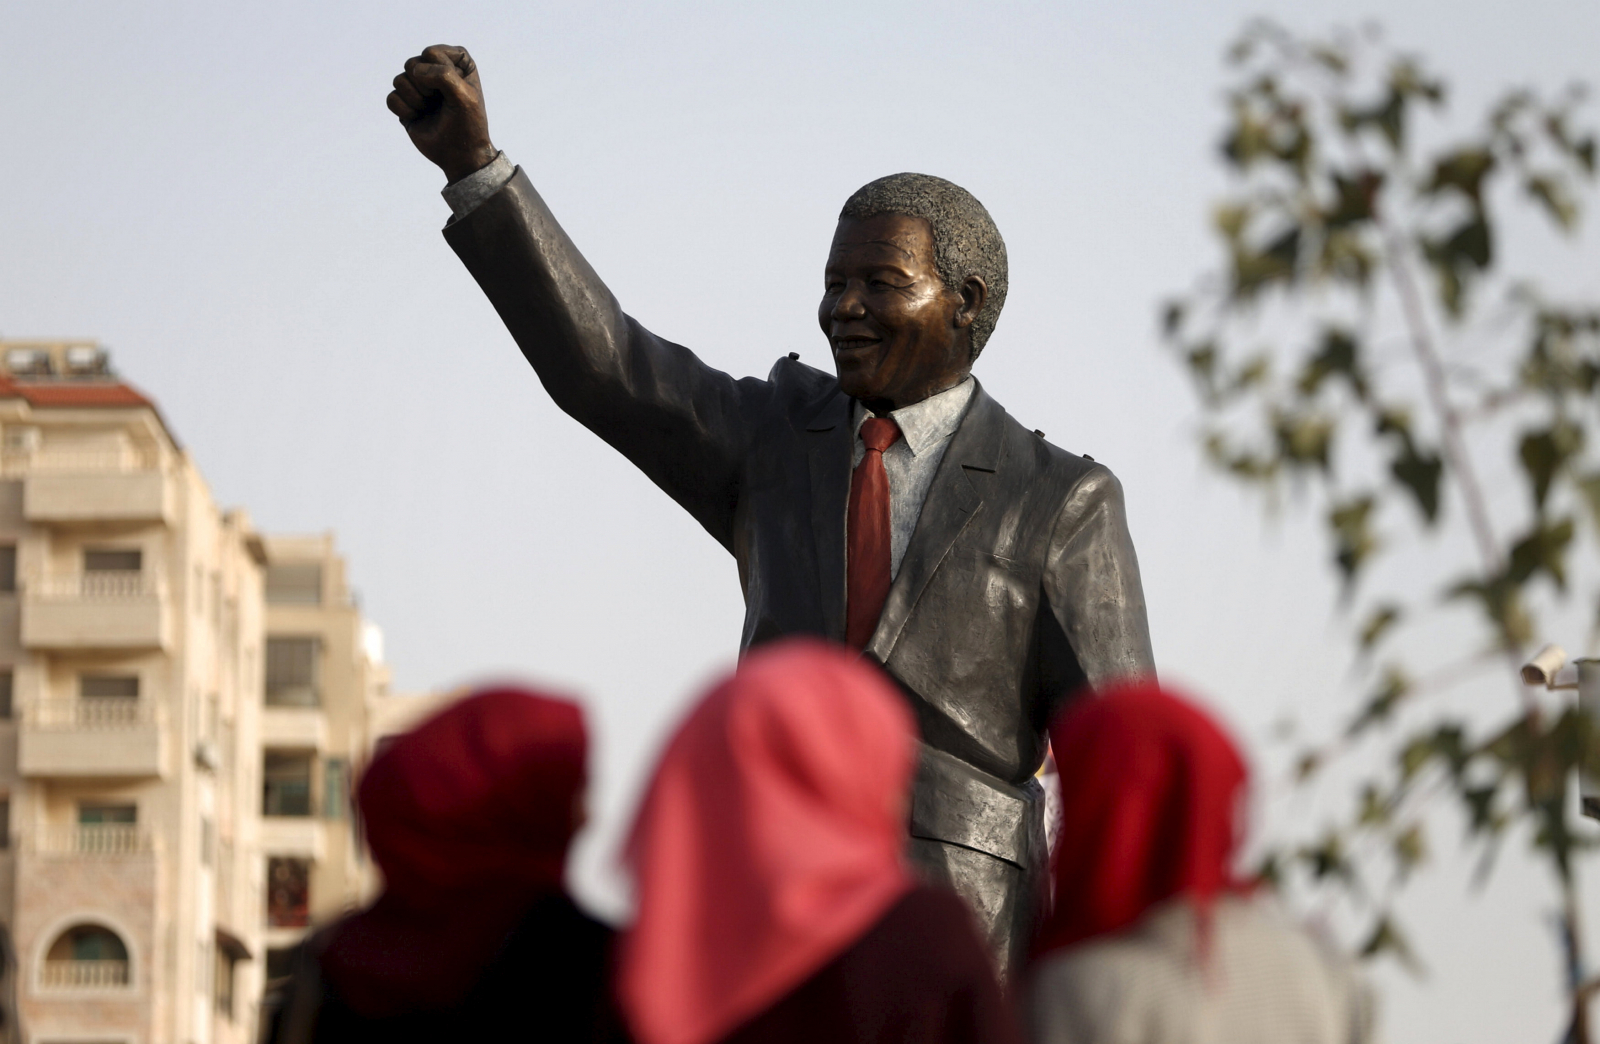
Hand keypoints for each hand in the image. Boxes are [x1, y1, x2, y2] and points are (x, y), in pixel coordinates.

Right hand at [388, 45, 496, 182]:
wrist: (461, 155)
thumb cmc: (468, 124)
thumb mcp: (464, 96)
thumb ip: (443, 75)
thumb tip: (414, 71)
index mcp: (455, 62)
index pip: (432, 53)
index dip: (440, 74)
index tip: (455, 91)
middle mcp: (435, 71)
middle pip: (413, 64)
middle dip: (424, 86)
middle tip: (438, 101)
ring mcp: (419, 87)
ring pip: (399, 80)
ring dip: (415, 100)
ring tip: (429, 110)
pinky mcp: (406, 104)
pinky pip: (392, 98)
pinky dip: (404, 110)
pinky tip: (417, 117)